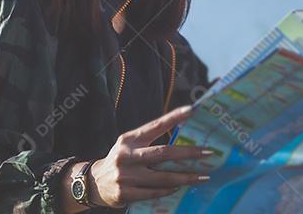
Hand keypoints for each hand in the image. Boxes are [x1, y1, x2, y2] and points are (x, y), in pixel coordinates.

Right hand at [87, 105, 213, 206]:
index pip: (156, 126)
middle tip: (208, 152)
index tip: (193, 109)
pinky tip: (180, 187)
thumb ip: (150, 140)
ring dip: (185, 177)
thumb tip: (181, 136)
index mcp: (130, 139)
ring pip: (162, 177)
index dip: (174, 117)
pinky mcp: (125, 194)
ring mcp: (125, 176)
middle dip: (188, 153)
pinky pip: (153, 192)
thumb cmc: (120, 160)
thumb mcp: (129, 145)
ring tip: (202, 176)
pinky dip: (169, 190)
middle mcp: (127, 156)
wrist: (94, 183)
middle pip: (163, 153)